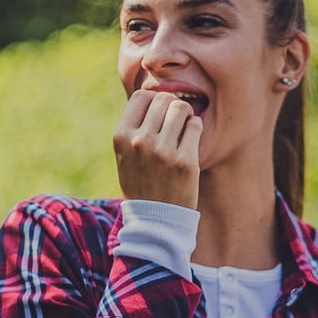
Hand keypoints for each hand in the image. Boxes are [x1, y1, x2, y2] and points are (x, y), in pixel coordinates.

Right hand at [113, 88, 200, 207]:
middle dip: (172, 106)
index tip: (160, 112)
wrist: (154, 220)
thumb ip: (134, 128)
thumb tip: (154, 97)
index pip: (141, 96)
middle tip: (176, 121)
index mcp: (122, 136)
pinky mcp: (185, 161)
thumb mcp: (125, 155)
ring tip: (183, 129)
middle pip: (163, 99)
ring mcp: (163, 151)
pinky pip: (195, 126)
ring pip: (181, 108)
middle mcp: (140, 141)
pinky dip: (195, 128)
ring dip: (186, 115)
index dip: (154, 100)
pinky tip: (190, 141)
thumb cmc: (141, 184)